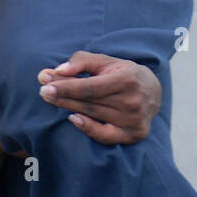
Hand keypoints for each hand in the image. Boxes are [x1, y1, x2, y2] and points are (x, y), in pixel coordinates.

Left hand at [37, 51, 161, 143]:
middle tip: (43, 91)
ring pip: (92, 115)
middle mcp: (131, 102)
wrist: (153, 91)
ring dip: (68, 107)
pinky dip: (88, 129)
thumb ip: (82, 61)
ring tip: (50, 99)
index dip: (66, 86)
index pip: (89, 87)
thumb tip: (59, 70)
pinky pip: (105, 136)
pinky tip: (73, 119)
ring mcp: (133, 120)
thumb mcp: (106, 61)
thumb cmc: (123, 73)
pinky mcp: (133, 134)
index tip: (44, 83)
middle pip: (88, 101)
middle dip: (62, 95)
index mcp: (126, 80)